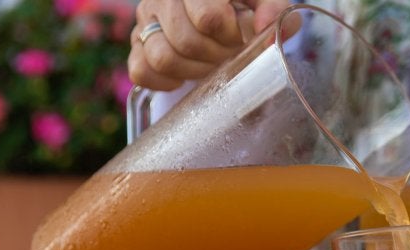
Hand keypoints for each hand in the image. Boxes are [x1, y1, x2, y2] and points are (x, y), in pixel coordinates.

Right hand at [128, 0, 290, 89]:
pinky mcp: (136, 44)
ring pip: (162, 58)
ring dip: (193, 71)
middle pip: (187, 42)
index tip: (239, 37)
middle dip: (216, 57)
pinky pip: (141, 72)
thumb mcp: (261, 1)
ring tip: (209, 64)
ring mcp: (145, 19)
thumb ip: (274, 9)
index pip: (209, 19)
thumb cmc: (240, 7)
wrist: (215, 12)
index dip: (230, 37)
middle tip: (227, 54)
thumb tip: (266, 27)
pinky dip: (166, 81)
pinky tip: (185, 74)